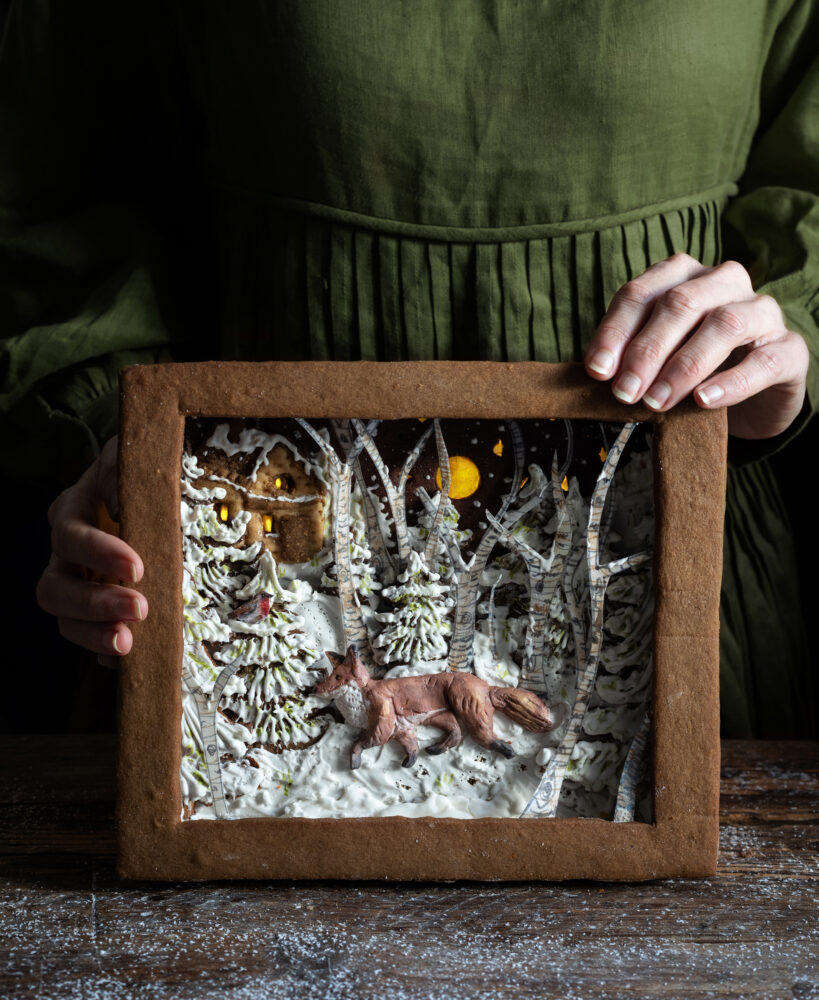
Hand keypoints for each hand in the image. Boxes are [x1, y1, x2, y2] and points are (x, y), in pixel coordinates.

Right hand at [36, 436, 146, 666]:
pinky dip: (103, 655)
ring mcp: (76, 587)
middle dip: (95, 603)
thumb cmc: (138, 474)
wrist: (150, 495)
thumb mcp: (130, 457)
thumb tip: (116, 499)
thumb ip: (119, 467)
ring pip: (65, 620)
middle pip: (55, 588)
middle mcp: (65, 555)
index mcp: (71, 513)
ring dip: (94, 635)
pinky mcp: (94, 612)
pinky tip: (126, 661)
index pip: (70, 536)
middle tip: (139, 609)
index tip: (137, 567)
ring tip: (128, 644)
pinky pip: (88, 640)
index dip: (98, 554)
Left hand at [584, 253, 808, 438]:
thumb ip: (630, 355)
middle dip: (646, 350)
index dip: (616, 331)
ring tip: (657, 401)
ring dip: (684, 366)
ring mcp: (763, 312)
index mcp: (684, 277)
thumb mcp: (658, 359)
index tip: (597, 370)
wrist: (753, 401)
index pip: (642, 293)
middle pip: (680, 304)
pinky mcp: (790, 348)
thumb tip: (599, 370)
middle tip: (625, 392)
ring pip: (724, 324)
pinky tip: (704, 401)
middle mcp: (725, 283)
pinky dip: (732, 382)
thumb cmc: (695, 371)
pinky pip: (764, 360)